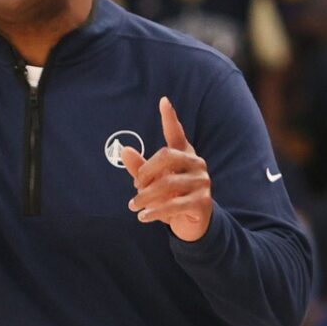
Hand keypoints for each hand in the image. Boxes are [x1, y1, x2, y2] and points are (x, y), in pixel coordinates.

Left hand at [117, 97, 214, 241]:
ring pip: (167, 183)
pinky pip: (174, 204)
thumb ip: (140, 168)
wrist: (194, 224)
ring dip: (146, 197)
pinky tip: (143, 216)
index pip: (177, 134)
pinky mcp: (202, 202)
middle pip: (166, 156)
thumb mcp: (154, 183)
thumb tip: (124, 150)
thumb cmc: (172, 198)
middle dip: (145, 172)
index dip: (170, 118)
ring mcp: (202, 182)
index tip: (163, 101)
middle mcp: (196, 164)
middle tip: (135, 187)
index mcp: (185, 154)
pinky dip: (155, 211)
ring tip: (134, 206)